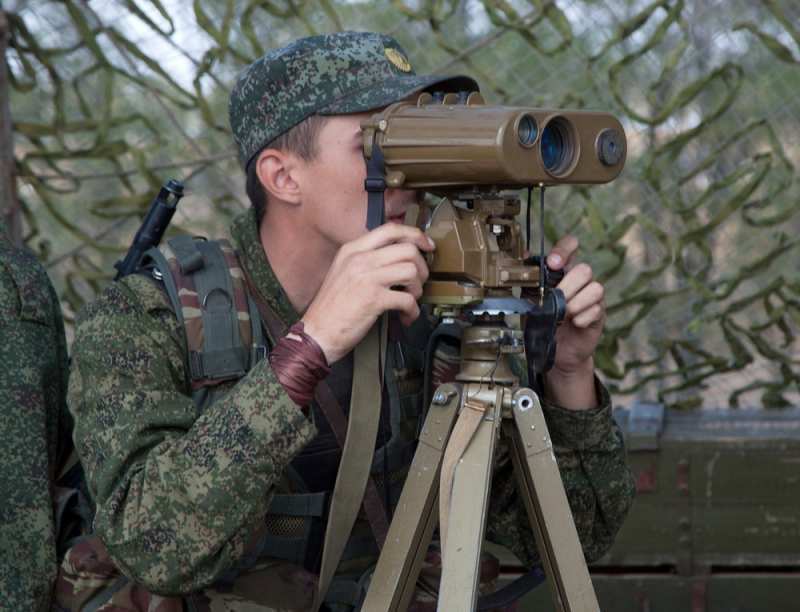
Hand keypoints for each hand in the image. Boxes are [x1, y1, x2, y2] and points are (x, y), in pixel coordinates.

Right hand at [302, 224, 433, 363]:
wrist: (316, 333)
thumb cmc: (332, 307)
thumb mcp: (343, 271)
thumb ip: (366, 260)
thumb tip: (397, 257)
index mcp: (352, 250)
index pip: (390, 229)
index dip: (415, 235)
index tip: (427, 245)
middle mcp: (359, 259)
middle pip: (407, 249)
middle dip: (421, 267)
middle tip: (418, 282)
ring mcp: (367, 278)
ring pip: (411, 270)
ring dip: (418, 289)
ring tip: (410, 300)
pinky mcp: (374, 299)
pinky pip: (408, 299)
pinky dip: (413, 310)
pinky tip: (406, 316)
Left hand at [543, 235, 604, 408]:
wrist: (555, 350)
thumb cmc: (542, 321)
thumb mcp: (530, 300)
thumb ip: (530, 280)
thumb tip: (525, 256)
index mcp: (562, 272)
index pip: (570, 247)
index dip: (565, 249)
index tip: (553, 262)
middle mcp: (580, 281)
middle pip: (585, 269)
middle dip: (568, 286)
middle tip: (556, 300)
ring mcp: (592, 297)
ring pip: (596, 288)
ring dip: (576, 303)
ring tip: (564, 315)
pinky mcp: (599, 314)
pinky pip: (597, 309)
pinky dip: (582, 318)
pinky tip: (573, 324)